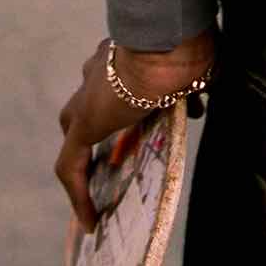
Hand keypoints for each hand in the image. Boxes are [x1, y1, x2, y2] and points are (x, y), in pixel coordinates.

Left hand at [54, 30, 217, 233]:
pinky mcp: (83, 123)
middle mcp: (100, 68)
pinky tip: (90, 220)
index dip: (122, 99)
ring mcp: (87, 95)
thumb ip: (190, 92)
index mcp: (124, 53)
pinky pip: (69, 165)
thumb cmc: (188, 51)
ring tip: (97, 190)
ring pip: (74, 128)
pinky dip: (78, 193)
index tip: (136, 113)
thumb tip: (195, 109)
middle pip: (87, 100)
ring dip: (85, 156)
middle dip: (97, 124)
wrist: (169, 45)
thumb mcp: (194, 75)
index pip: (116, 78)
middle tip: (114, 151)